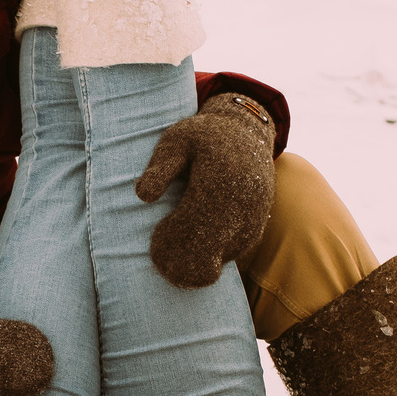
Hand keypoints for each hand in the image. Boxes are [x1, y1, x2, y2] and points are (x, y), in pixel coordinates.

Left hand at [134, 94, 277, 290]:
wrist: (246, 134)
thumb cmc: (202, 138)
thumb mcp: (176, 140)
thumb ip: (159, 167)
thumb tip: (143, 196)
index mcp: (221, 181)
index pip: (192, 228)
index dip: (170, 242)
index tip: (156, 237)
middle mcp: (242, 206)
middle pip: (206, 254)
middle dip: (177, 260)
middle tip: (158, 250)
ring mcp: (250, 223)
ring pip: (216, 261)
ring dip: (191, 259)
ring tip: (175, 234)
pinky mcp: (253, 233)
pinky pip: (224, 257)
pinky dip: (205, 255)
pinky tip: (191, 237)